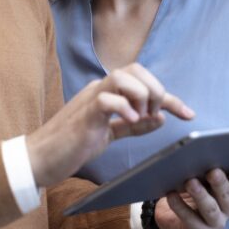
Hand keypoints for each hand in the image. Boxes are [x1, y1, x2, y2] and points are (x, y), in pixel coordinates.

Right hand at [27, 63, 194, 187]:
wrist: (39, 159)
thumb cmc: (70, 146)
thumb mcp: (108, 135)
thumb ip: (132, 126)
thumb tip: (159, 118)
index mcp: (107, 92)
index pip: (143, 82)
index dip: (170, 97)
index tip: (189, 114)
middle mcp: (100, 89)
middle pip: (136, 69)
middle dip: (155, 90)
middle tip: (153, 115)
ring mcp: (90, 98)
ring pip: (123, 76)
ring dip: (141, 95)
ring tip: (140, 117)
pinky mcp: (83, 114)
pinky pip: (107, 99)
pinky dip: (124, 108)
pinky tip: (130, 122)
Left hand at [153, 155, 228, 228]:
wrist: (172, 215)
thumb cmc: (192, 190)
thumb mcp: (202, 179)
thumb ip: (207, 169)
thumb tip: (205, 152)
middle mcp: (228, 209)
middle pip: (227, 195)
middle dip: (220, 183)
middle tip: (213, 171)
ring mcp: (215, 222)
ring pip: (210, 209)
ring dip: (200, 195)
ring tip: (190, 182)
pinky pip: (189, 218)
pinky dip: (180, 206)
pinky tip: (172, 195)